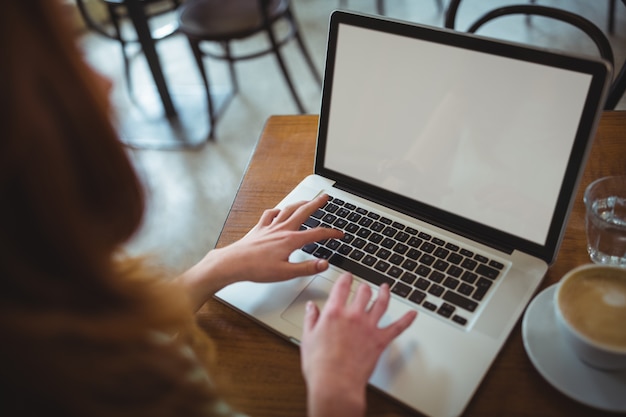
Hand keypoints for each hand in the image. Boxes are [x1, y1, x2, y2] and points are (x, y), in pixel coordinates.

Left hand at [178, 194, 342, 309]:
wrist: (233, 263)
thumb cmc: (257, 268)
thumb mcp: (286, 273)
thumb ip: (307, 268)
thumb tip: (325, 263)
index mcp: (291, 239)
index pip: (317, 233)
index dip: (331, 233)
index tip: (340, 234)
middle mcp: (282, 229)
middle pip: (303, 212)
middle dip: (316, 204)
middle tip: (325, 198)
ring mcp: (270, 227)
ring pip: (288, 209)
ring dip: (300, 203)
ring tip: (307, 200)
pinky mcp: (259, 229)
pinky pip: (271, 214)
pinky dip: (278, 211)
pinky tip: (280, 211)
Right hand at [300, 273, 416, 416]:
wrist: (335, 383)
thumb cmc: (320, 365)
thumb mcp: (308, 338)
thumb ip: (311, 319)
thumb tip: (311, 308)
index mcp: (334, 313)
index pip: (342, 287)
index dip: (346, 278)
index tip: (348, 276)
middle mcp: (353, 316)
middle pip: (363, 292)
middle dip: (364, 287)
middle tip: (364, 286)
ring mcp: (369, 327)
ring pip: (381, 303)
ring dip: (385, 293)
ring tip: (386, 288)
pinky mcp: (380, 340)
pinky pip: (398, 327)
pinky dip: (407, 319)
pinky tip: (412, 314)